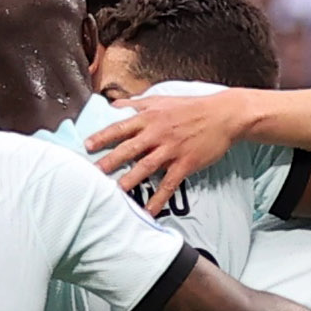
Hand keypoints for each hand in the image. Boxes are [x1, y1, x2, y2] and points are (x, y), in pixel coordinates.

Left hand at [84, 87, 258, 205]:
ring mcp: (171, 149)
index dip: (102, 136)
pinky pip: (168, 184)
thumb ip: (136, 104)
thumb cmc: (191, 107)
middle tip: (92, 174)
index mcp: (149, 117)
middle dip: (109, 161)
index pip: (120, 127)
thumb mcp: (161, 99)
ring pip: (145, 167)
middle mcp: (157, 133)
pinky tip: (148, 211)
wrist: (223, 115)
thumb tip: (114, 106)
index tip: (86, 145)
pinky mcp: (185, 163)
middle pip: (128, 149)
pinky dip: (158, 199)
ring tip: (114, 193)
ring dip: (129, 180)